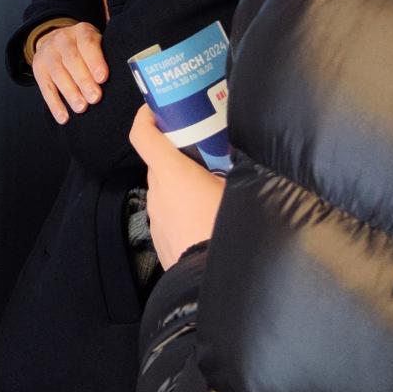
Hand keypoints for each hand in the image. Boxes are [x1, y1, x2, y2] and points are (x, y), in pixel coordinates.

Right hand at [27, 20, 107, 123]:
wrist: (55, 41)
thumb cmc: (86, 49)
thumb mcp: (97, 43)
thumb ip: (108, 55)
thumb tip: (125, 78)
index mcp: (81, 32)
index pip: (87, 44)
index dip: (95, 61)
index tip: (103, 78)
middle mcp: (62, 40)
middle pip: (72, 60)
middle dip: (84, 80)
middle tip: (95, 98)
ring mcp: (47, 54)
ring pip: (58, 73)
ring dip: (70, 92)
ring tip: (81, 108)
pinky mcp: (38, 69)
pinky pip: (45, 87)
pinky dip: (54, 104)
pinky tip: (64, 117)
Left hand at [129, 106, 225, 266]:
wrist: (210, 282)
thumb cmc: (225, 231)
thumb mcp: (240, 190)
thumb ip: (239, 166)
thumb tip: (250, 153)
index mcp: (171, 173)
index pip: (142, 135)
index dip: (146, 117)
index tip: (157, 109)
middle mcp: (157, 192)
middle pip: (159, 162)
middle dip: (177, 152)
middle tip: (206, 149)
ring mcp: (156, 218)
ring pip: (166, 190)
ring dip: (182, 184)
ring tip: (213, 187)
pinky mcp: (160, 239)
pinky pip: (169, 214)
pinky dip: (182, 209)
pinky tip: (207, 218)